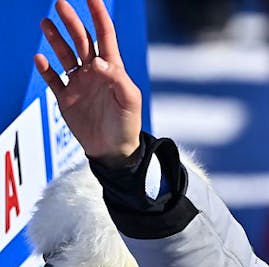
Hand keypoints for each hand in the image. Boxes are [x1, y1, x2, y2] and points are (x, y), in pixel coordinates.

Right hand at [34, 0, 141, 167]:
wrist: (114, 151)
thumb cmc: (127, 125)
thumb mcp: (129, 101)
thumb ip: (117, 79)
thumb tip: (98, 61)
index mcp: (112, 69)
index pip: (105, 36)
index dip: (98, 15)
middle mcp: (94, 72)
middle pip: (81, 40)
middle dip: (71, 21)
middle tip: (60, 3)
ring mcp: (79, 84)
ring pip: (65, 55)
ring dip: (55, 39)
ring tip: (46, 23)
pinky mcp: (66, 99)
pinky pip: (53, 80)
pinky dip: (45, 69)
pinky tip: (40, 59)